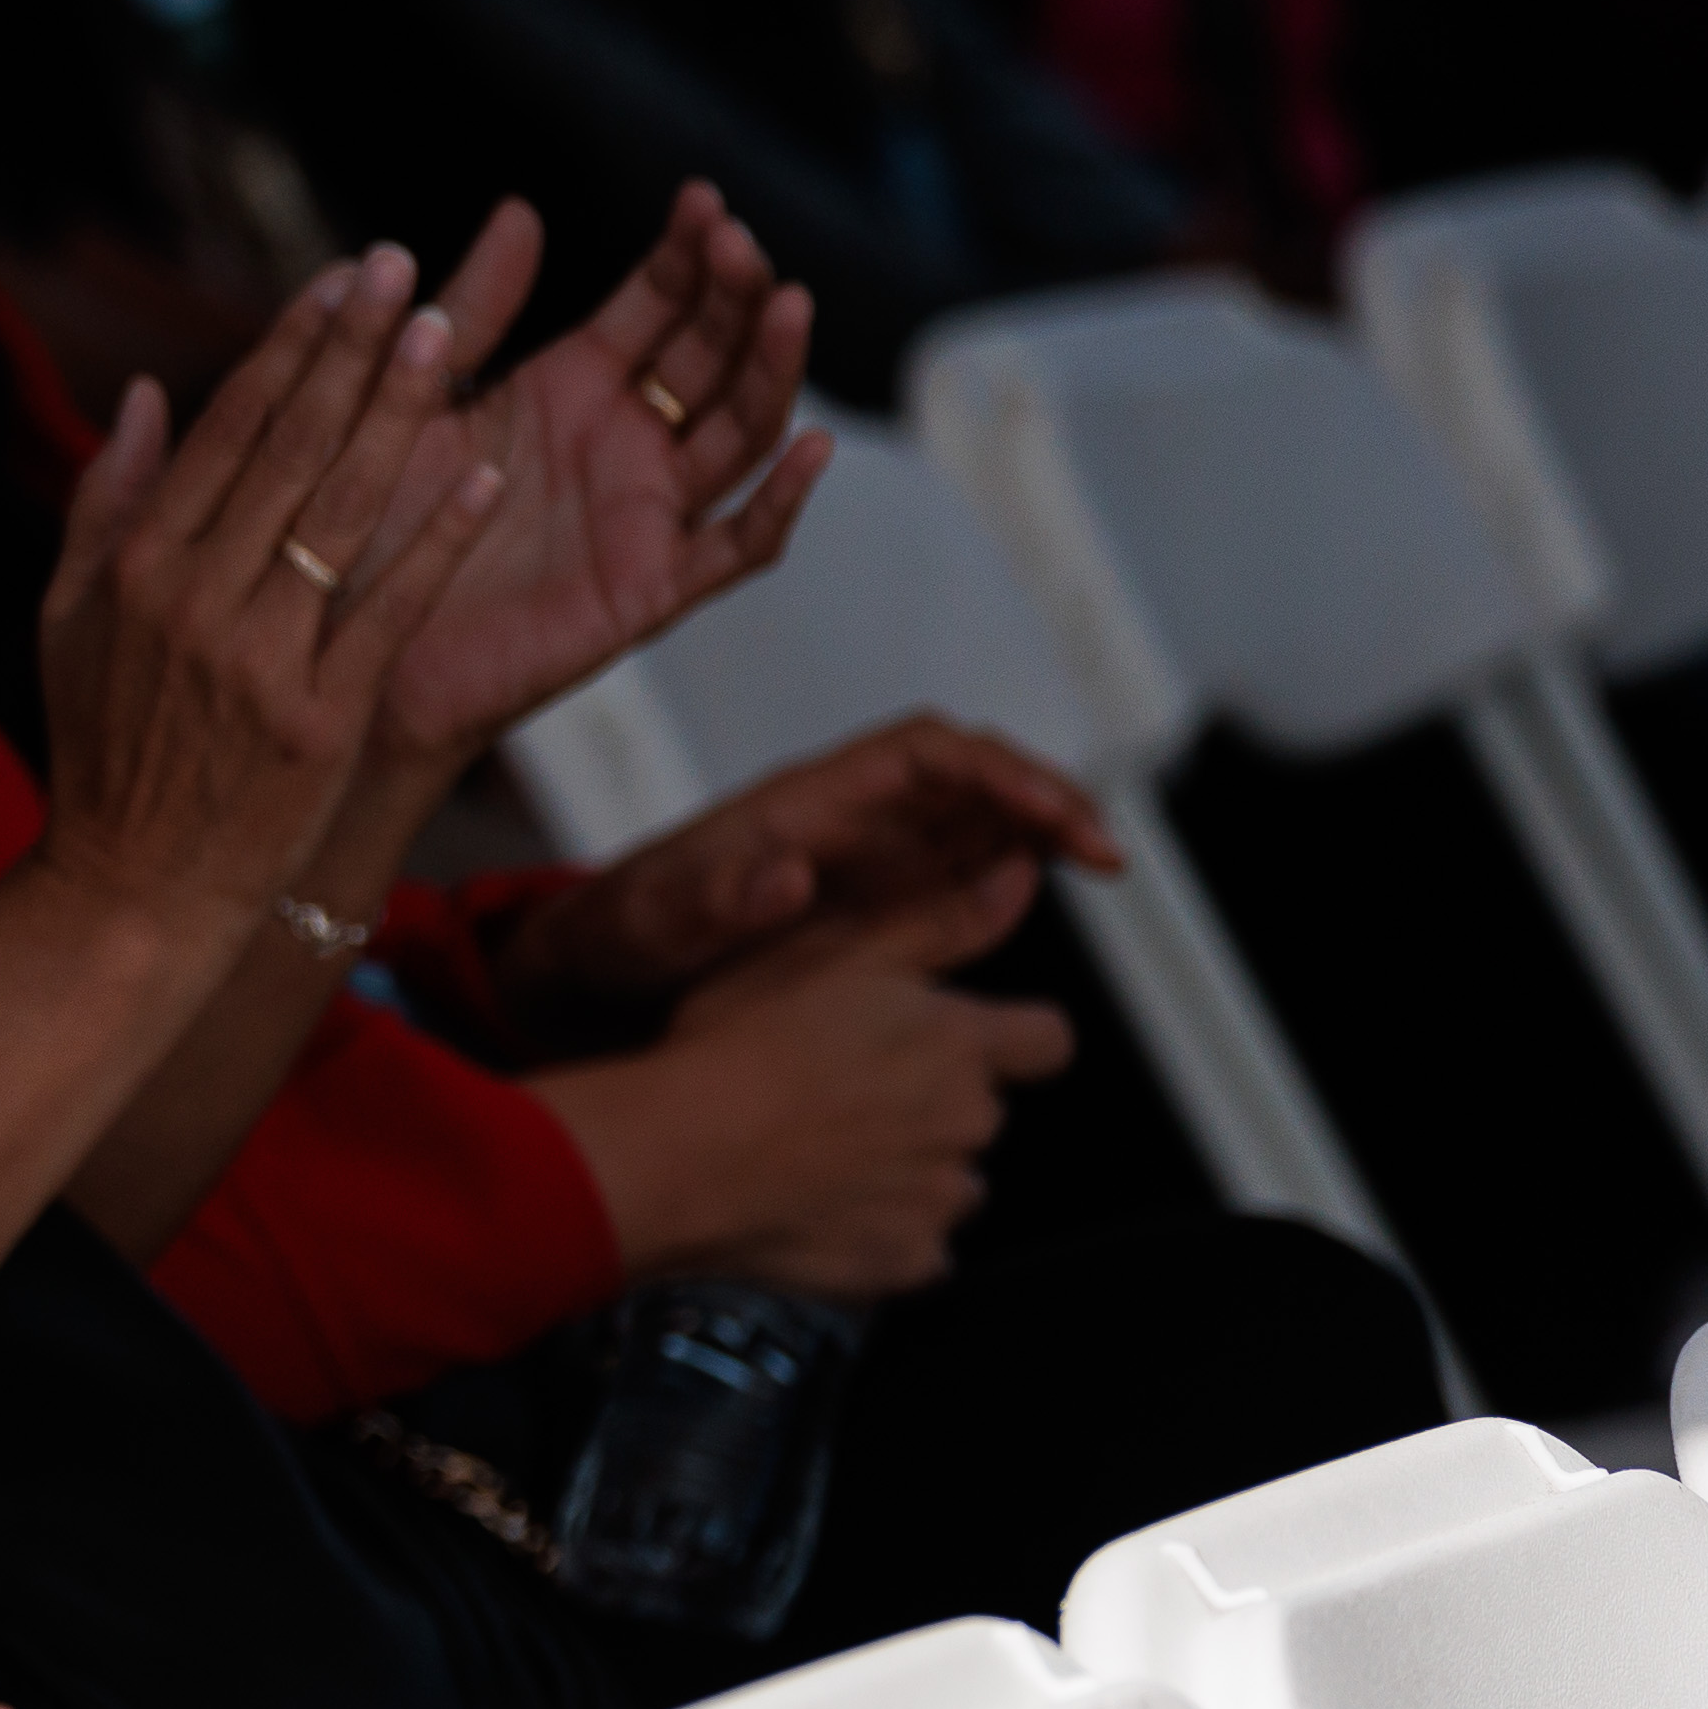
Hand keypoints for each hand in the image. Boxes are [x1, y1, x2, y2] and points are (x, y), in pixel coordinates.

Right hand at [33, 245, 510, 935]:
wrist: (129, 891)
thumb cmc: (104, 750)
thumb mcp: (66, 619)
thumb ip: (104, 500)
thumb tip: (143, 389)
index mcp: (134, 563)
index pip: (224, 427)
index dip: (289, 345)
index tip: (338, 278)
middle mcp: (193, 597)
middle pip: (288, 448)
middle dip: (351, 349)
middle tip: (402, 269)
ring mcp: (258, 658)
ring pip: (341, 510)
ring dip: (399, 413)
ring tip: (448, 333)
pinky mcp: (319, 718)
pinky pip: (389, 609)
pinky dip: (434, 539)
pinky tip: (480, 473)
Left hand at [374, 189, 831, 758]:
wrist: (342, 637)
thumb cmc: (372, 517)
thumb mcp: (418, 396)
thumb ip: (472, 312)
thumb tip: (520, 210)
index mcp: (573, 386)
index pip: (657, 305)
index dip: (686, 255)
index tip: (702, 199)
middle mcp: (623, 443)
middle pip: (712, 357)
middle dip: (734, 297)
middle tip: (739, 244)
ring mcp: (645, 513)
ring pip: (740, 433)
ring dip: (771, 371)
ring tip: (786, 304)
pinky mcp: (648, 586)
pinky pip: (736, 546)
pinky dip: (781, 502)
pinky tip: (810, 445)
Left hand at [503, 714, 1121, 1027]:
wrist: (600, 956)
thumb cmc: (626, 928)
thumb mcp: (660, 920)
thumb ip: (721, 900)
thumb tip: (788, 874)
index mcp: (803, 801)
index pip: (923, 752)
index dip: (996, 771)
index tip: (1051, 813)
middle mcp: (845, 813)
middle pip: (969, 774)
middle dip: (1043, 797)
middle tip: (1106, 854)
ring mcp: (864, 849)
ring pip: (976, 813)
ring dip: (1042, 827)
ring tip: (1104, 865)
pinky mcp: (871, 890)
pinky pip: (957, 862)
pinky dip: (1012, 865)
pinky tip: (1048, 887)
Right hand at [529, 863, 1075, 1292]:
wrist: (679, 1154)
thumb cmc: (739, 1046)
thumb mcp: (831, 952)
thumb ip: (936, 922)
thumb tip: (1017, 878)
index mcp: (956, 1042)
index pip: (1046, 1039)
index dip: (1012, 1037)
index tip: (959, 1041)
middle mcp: (965, 1121)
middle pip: (981, 1113)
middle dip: (930, 1105)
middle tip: (842, 1091)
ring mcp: (936, 1198)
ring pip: (946, 1183)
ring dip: (905, 1170)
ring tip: (819, 1151)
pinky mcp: (900, 1260)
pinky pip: (910, 1248)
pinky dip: (874, 1231)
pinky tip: (813, 1205)